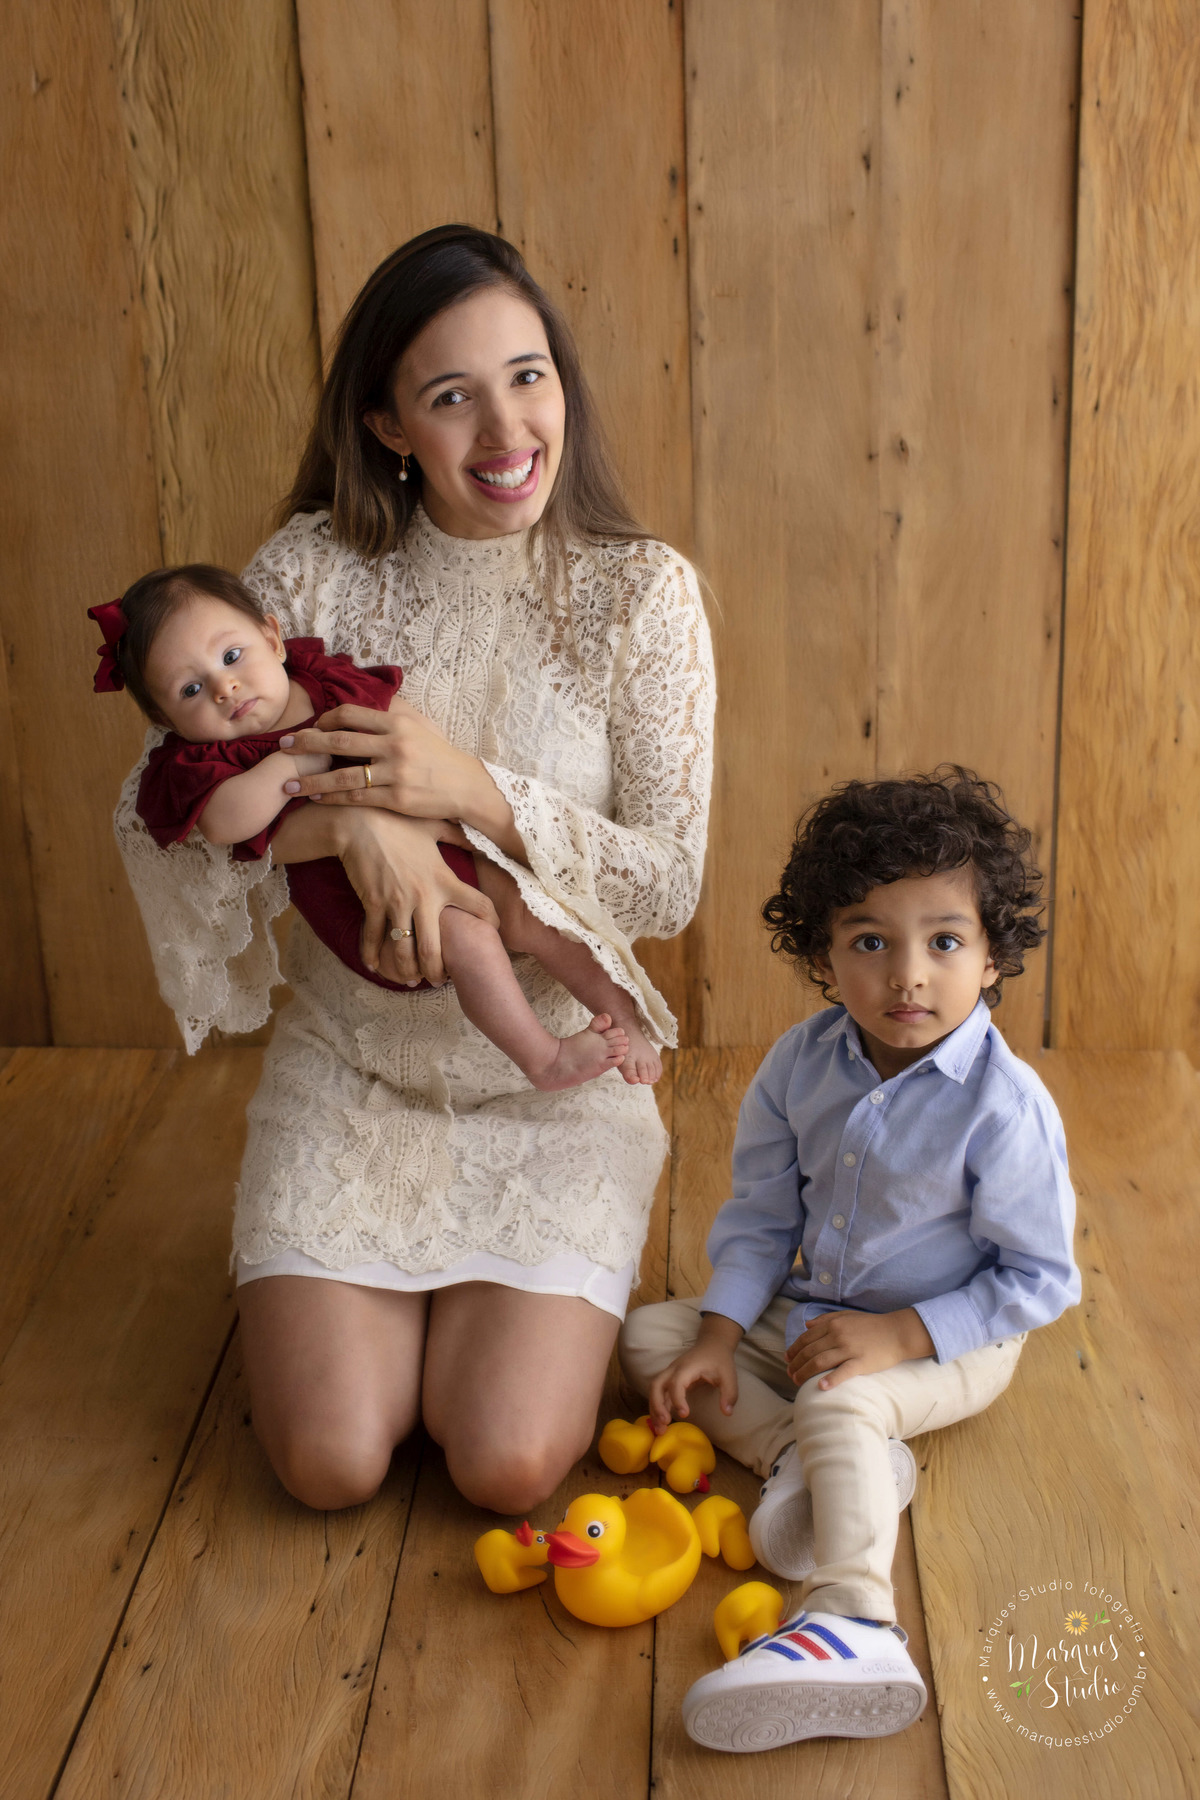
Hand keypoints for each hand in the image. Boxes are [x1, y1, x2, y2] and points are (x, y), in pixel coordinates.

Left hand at [281, 698, 489, 821]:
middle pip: (339, 741)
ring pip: (343, 774)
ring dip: (312, 779)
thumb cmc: (440, 757)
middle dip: (307, 744)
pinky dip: (334, 797)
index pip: (351, 714)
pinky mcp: (397, 798)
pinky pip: (357, 797)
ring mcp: (396, 773)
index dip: (326, 720)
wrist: (467, 787)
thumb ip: (390, 720)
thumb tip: (360, 710)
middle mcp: (395, 745)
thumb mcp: (419, 729)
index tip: (311, 727)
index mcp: (397, 723)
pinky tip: (316, 797)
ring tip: (289, 785)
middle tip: (284, 747)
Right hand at [333, 809, 497, 984]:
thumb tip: (475, 837)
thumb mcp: (433, 826)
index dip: (491, 921)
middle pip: (435, 948)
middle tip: (439, 981)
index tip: (492, 932)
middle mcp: (424, 896)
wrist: (359, 822)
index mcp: (444, 879)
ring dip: (407, 971)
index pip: (478, 905)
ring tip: (411, 979)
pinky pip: (373, 938)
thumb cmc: (399, 822)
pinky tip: (375, 965)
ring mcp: (397, 903)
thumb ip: (457, 836)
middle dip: (437, 972)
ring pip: (404, 951)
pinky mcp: (373, 904)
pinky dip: (372, 955)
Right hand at [647, 1313, 743, 1432]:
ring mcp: (670, 1374)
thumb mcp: (729, 1375)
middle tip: (664, 1423)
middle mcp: (674, 1369)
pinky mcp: (670, 1380)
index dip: (677, 1399)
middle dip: (657, 1405)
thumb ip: (729, 1393)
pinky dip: (658, 1408)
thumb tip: (727, 1413)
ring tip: (660, 1430)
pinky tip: (663, 1423)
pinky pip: (659, 1393)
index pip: (676, 1383)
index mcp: (688, 1367)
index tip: (684, 1415)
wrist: (712, 1344)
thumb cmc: (719, 1360)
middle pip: (656, 1385)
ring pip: (654, 1390)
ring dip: (654, 1409)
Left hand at [785, 1307, 934, 1390]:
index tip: (787, 1359)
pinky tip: (821, 1387)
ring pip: (820, 1362)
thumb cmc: (871, 1325)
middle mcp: (838, 1336)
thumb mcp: (847, 1316)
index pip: (806, 1338)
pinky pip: (843, 1372)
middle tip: (790, 1374)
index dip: (794, 1350)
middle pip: (810, 1352)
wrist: (897, 1332)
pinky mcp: (861, 1362)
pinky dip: (830, 1379)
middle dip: (796, 1364)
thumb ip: (825, 1319)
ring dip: (805, 1373)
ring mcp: (849, 1349)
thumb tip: (806, 1325)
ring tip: (797, 1382)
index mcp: (833, 1324)